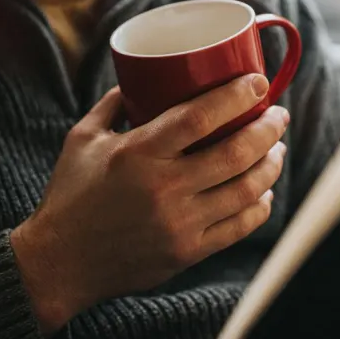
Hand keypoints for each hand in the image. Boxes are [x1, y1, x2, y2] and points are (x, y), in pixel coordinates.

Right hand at [11, 74, 289, 334]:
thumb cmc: (70, 195)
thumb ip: (114, 103)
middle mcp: (163, 188)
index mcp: (137, 154)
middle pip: (235, 152)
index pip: (200, 117)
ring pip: (246, 190)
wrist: (60, 264)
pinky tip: (263, 191)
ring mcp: (179, 224)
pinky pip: (239, 227)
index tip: (258, 83)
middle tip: (279, 116)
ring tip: (277, 150)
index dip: (237, 96)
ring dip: (271, 165)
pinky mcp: (188, 253)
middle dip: (268, 129)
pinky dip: (260, 205)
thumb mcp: (82, 138)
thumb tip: (143, 74)